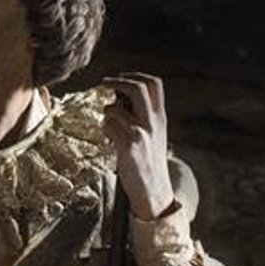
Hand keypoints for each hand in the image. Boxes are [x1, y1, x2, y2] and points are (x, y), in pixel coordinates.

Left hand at [104, 72, 174, 221]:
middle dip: (117, 81)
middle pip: (137, 88)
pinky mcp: (128, 147)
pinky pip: (108, 126)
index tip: (121, 76)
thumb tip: (120, 96)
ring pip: (114, 109)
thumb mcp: (154, 134)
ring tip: (110, 126)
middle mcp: (152, 122)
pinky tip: (109, 139)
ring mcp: (141, 134)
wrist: (154, 190)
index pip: (155, 83)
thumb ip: (144, 115)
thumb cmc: (149, 160)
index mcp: (160, 117)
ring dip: (106, 114)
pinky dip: (104, 129)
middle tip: (104, 83)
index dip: (135, 75)